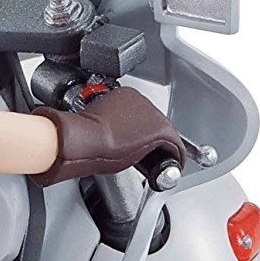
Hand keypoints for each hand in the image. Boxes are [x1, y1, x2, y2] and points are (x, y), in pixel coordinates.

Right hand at [46, 83, 185, 182]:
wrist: (84, 138)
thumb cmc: (84, 134)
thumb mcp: (94, 123)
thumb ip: (107, 123)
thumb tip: (106, 133)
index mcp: (124, 95)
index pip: (138, 114)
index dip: (137, 131)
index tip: (133, 141)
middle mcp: (141, 100)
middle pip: (153, 122)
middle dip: (151, 139)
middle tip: (144, 154)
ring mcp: (152, 114)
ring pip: (164, 133)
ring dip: (161, 147)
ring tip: (154, 161)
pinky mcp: (160, 131)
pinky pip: (174, 145)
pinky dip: (175, 157)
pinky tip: (170, 164)